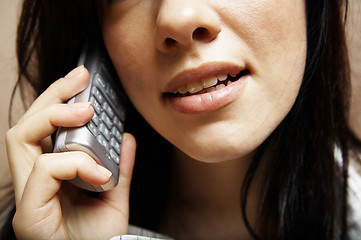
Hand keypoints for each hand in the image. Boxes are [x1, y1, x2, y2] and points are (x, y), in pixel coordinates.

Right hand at [6, 66, 135, 238]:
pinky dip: (75, 163)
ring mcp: (29, 196)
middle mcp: (34, 182)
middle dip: (52, 95)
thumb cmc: (100, 238)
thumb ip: (120, 168)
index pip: (42, 129)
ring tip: (88, 111)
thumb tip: (126, 138)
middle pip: (26, 124)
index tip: (82, 80)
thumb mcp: (115, 196)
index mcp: (51, 176)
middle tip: (80, 79)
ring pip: (21, 137)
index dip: (58, 100)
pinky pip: (44, 170)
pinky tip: (100, 173)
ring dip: (57, 118)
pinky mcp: (29, 214)